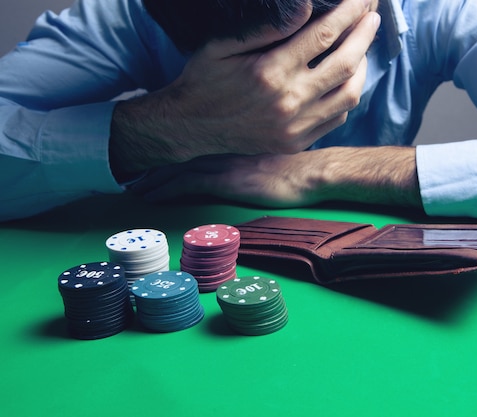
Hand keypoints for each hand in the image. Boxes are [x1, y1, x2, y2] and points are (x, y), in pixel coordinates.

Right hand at [109, 0, 380, 178]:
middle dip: (364, 33)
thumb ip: (264, 27)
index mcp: (270, 71)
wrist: (190, 128)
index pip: (324, 35)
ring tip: (362, 47)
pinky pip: (337, 117)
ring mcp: (295, 126)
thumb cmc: (204, 81)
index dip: (349, 13)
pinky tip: (345, 80)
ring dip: (362, 66)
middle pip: (344, 62)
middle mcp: (288, 100)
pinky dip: (347, 96)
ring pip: (349, 93)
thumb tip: (304, 6)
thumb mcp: (220, 45)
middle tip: (372, 15)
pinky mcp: (296, 142)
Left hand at [131, 147, 422, 209]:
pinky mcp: (223, 182)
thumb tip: (233, 159)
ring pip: (173, 167)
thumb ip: (245, 149)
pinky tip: (148, 197)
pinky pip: (184, 186)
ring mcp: (219, 163)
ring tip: (130, 186)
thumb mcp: (266, 148)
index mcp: (227, 137)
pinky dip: (164, 190)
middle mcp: (218, 146)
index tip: (146, 153)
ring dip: (150, 177)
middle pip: (174, 151)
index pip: (186, 140)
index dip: (164, 147)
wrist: (311, 172)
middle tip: (125, 170)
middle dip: (149, 161)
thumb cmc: (296, 164)